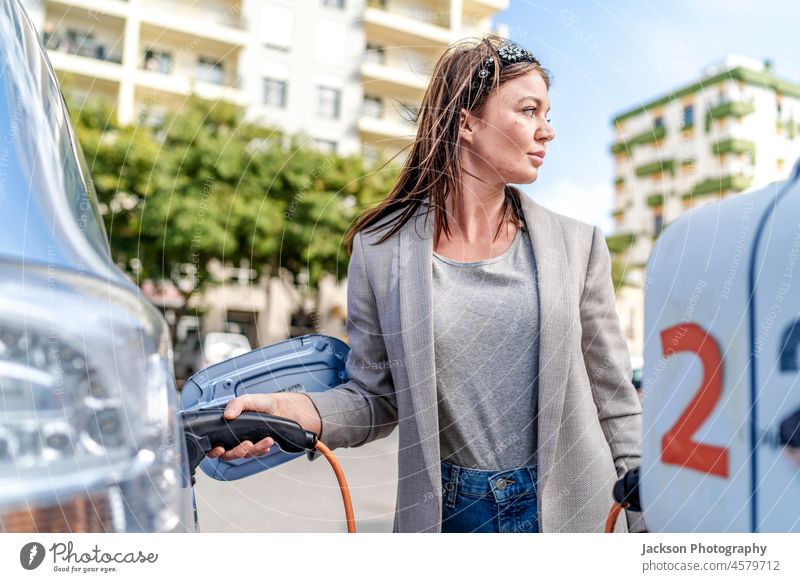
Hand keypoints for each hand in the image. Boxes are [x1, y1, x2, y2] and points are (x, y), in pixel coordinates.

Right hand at [205, 392, 321, 461]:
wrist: (289, 410)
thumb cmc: (268, 404)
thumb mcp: (252, 399)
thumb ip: (238, 403)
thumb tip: (227, 415)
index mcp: (230, 425)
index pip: (215, 442)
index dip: (213, 449)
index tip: (219, 448)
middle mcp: (236, 436)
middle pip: (228, 454)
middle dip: (236, 452)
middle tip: (246, 445)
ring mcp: (248, 442)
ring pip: (245, 455)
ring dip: (254, 449)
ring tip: (265, 440)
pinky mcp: (260, 447)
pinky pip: (258, 454)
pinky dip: (263, 449)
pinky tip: (269, 441)